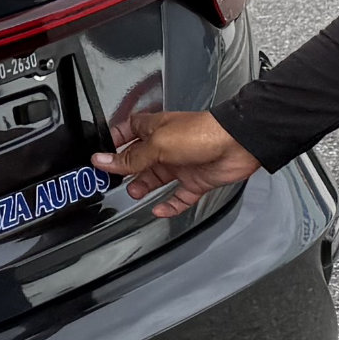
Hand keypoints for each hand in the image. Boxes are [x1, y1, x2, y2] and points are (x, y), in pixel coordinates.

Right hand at [94, 111, 260, 213]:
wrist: (239, 144)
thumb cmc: (201, 133)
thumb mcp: (157, 144)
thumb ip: (130, 158)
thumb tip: (102, 161)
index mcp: (154, 129)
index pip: (127, 132)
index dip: (113, 142)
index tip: (99, 156)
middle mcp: (166, 146)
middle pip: (138, 159)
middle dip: (125, 170)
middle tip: (110, 180)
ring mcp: (181, 164)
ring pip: (155, 179)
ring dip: (143, 187)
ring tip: (135, 193)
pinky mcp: (196, 180)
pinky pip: (178, 197)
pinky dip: (169, 206)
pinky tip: (159, 210)